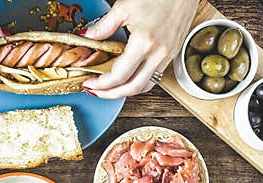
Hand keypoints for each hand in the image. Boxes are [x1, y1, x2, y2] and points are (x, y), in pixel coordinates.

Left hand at [82, 0, 198, 97]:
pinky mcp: (173, 53)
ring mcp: (168, 55)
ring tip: (111, 89)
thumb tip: (89, 37)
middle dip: (111, 94)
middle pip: (133, 88)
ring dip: (126, 91)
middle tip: (96, 92)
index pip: (120, 75)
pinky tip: (129, 77)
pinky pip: (155, 76)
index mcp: (144, 42)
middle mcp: (158, 53)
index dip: (102, 84)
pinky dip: (140, 81)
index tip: (90, 83)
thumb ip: (104, 26)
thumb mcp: (124, 7)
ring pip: (146, 86)